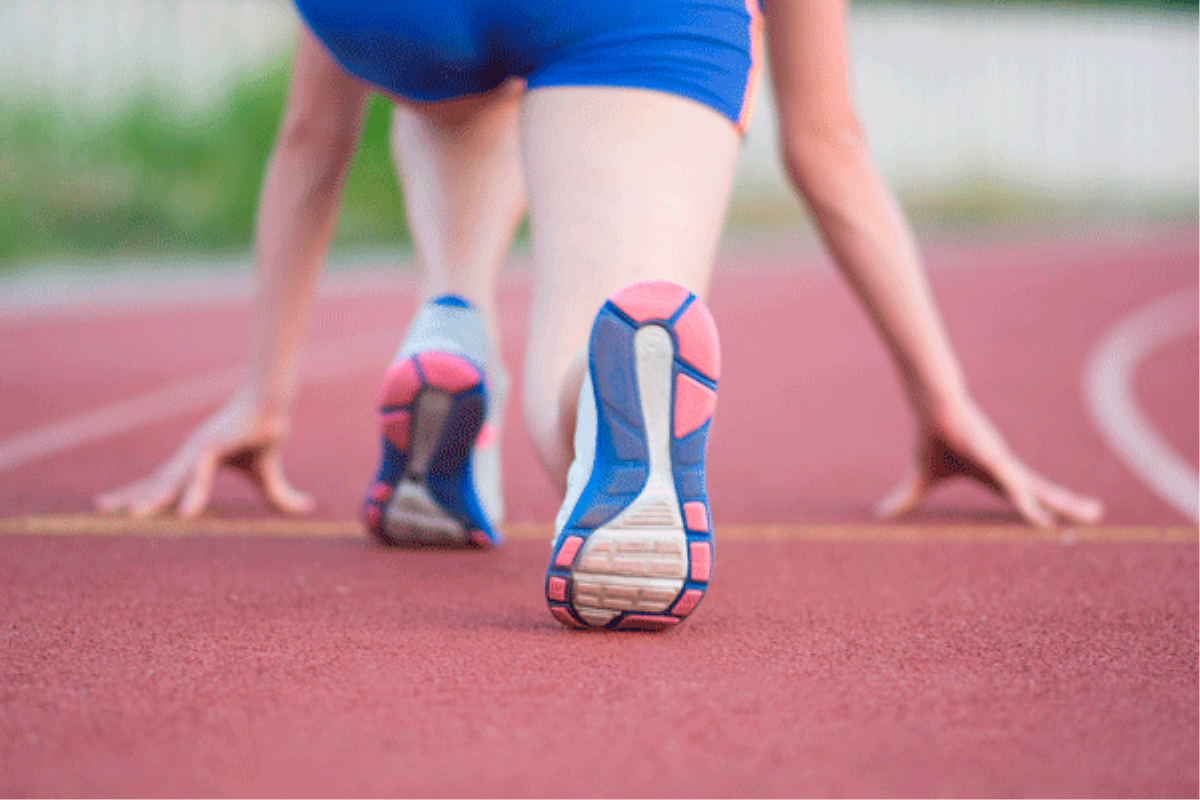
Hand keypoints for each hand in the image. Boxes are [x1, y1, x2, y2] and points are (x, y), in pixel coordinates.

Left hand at [94, 396, 314, 518]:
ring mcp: (197, 450)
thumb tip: (307, 508)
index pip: (163, 481)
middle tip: (100, 507)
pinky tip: (186, 514)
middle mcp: (189, 455)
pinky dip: (192, 493)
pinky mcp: (211, 445)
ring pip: (171, 480)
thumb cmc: (266, 434)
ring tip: (134, 517)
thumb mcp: (271, 477)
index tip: (119, 507)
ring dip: (153, 498)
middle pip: (154, 479)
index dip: (142, 494)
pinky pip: (199, 475)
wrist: (274, 407)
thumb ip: (280, 496)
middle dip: (128, 494)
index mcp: (196, 461)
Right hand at [875, 398, 1104, 526]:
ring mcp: (1003, 462)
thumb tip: (878, 515)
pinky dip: (1026, 502)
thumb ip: (905, 498)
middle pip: (1042, 491)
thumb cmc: (930, 437)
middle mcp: (1005, 468)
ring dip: (1063, 504)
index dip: (1040, 510)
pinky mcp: (994, 456)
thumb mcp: (919, 478)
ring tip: (1092, 514)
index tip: (1059, 525)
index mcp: (993, 473)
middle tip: (1097, 515)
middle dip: (1068, 505)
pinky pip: (1013, 485)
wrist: (931, 407)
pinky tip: (1040, 518)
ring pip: (1037, 489)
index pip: (1023, 495)